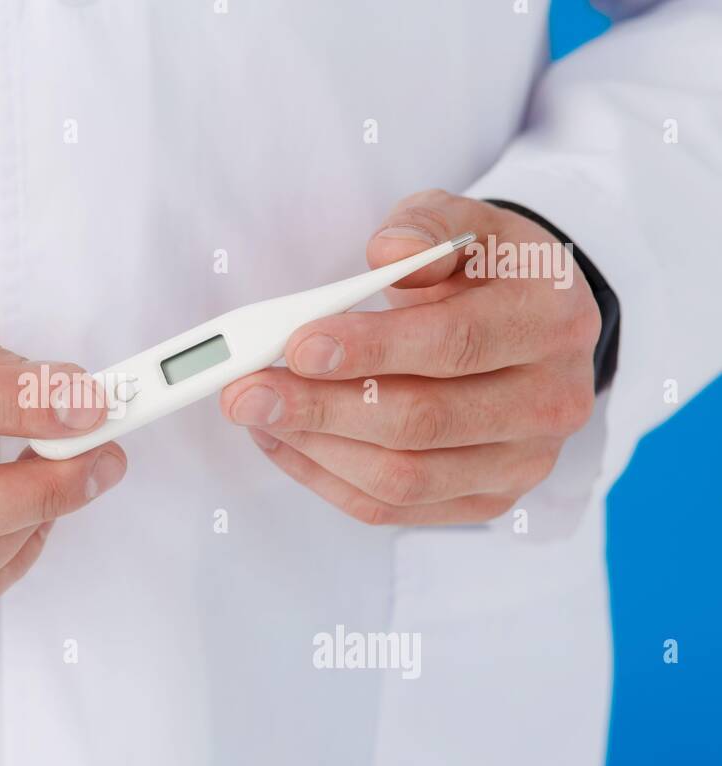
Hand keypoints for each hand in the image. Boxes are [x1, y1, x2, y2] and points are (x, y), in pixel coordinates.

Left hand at [221, 189, 599, 524]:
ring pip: (403, 478)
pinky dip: (324, 478)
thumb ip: (427, 225)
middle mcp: (551, 401)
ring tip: (256, 412)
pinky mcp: (488, 499)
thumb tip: (387, 250)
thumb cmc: (485, 272)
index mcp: (550, 321)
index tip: (298, 346)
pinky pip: (393, 508)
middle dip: (321, 408)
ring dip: (314, 448)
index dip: (371, 350)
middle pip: (423, 422)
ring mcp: (522, 461)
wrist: (532, 325)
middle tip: (247, 391)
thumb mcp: (466, 224)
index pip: (455, 344)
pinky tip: (283, 440)